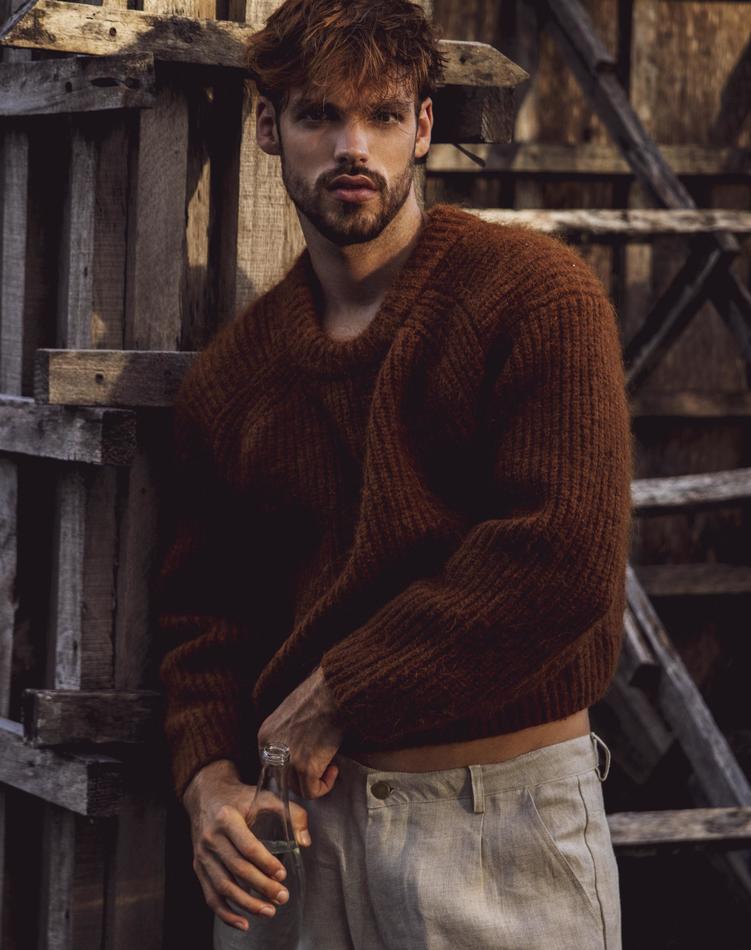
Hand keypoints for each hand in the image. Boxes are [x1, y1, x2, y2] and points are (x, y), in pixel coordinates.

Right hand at [182, 758, 311, 932]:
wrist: (206, 795)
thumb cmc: (240, 798)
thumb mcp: (264, 796)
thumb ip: (289, 813)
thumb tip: (304, 841)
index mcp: (227, 818)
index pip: (247, 846)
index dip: (265, 863)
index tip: (282, 875)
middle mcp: (211, 838)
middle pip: (237, 869)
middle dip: (262, 887)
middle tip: (282, 896)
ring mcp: (202, 855)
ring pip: (223, 886)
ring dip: (247, 903)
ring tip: (269, 911)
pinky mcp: (198, 867)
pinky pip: (210, 896)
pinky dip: (226, 913)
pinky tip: (244, 923)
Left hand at [257, 665, 344, 798]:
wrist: (333, 691)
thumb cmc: (318, 697)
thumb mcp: (290, 716)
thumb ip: (286, 737)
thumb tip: (295, 755)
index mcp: (265, 736)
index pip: (273, 765)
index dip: (292, 765)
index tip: (309, 758)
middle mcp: (271, 750)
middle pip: (284, 779)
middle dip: (303, 775)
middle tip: (321, 762)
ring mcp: (287, 760)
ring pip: (298, 787)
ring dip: (315, 780)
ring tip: (329, 764)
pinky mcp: (305, 768)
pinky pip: (312, 791)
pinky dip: (325, 785)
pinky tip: (333, 769)